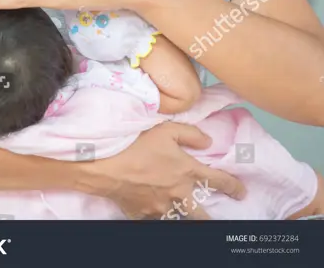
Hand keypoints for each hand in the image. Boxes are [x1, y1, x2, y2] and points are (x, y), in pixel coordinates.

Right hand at [81, 122, 245, 219]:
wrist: (106, 164)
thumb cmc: (136, 142)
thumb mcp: (166, 128)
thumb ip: (190, 134)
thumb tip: (208, 142)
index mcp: (186, 171)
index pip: (218, 180)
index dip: (233, 186)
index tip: (242, 192)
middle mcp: (178, 193)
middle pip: (202, 214)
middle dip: (211, 218)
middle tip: (215, 218)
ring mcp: (161, 207)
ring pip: (179, 219)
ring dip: (183, 216)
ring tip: (184, 213)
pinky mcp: (144, 215)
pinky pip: (156, 218)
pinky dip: (158, 214)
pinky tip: (154, 208)